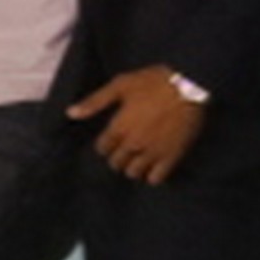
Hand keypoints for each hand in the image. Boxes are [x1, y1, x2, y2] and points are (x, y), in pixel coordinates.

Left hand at [68, 64, 207, 184]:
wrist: (189, 85)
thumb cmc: (154, 81)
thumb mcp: (121, 85)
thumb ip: (95, 101)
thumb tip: (70, 113)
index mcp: (118, 127)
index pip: (102, 149)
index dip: (106, 145)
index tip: (112, 140)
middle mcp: (132, 144)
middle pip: (116, 163)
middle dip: (118, 157)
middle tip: (126, 149)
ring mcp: (152, 152)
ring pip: (134, 173)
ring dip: (134, 168)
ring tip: (139, 159)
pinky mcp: (171, 156)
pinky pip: (156, 178)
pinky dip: (153, 176)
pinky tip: (154, 167)